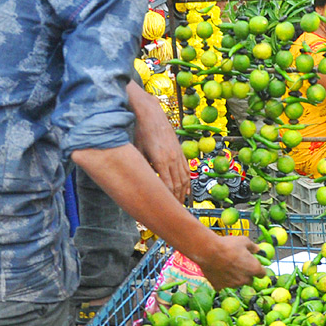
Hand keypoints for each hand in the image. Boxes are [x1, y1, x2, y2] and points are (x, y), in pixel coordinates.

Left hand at [130, 86, 188, 201]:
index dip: (168, 199)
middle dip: (176, 200)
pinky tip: (187, 190)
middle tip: (174, 212)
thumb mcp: (138, 151)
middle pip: (177, 185)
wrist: (151, 113)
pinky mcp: (180, 151)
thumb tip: (144, 182)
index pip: (167, 185)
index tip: (167, 209)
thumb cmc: (141, 131)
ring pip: (184, 178)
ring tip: (181, 205)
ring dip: (183, 193)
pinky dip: (187, 182)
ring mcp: (178, 155)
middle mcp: (172, 158)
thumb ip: (143, 167)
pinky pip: (186, 170)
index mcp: (161, 160)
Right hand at [198, 234, 265, 288]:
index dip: (259, 270)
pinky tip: (218, 272)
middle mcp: (245, 279)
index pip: (262, 274)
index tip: (254, 265)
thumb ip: (253, 247)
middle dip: (247, 275)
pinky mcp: (220, 286)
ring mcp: (232, 285)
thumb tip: (257, 250)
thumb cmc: (228, 245)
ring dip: (235, 278)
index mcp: (254, 269)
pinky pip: (223, 285)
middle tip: (239, 266)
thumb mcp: (244, 241)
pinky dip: (222, 281)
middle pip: (250, 280)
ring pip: (237, 283)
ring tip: (227, 267)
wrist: (208, 251)